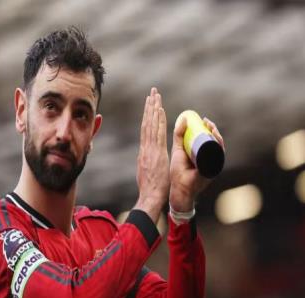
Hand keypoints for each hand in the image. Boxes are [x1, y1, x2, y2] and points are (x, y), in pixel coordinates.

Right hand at [133, 87, 169, 222]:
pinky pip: (156, 133)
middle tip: (153, 92)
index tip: (151, 104)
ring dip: (153, 108)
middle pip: (147, 123)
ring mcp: (149, 150)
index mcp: (144, 152)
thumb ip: (149, 163)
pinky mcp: (155, 153)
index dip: (149, 116)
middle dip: (150, 107)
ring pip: (151, 125)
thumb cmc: (151, 189)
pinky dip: (157, 120)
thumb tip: (150, 160)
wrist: (150, 196)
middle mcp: (145, 148)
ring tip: (155, 95)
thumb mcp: (148, 173)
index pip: (147, 130)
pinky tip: (160, 110)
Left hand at [169, 116, 224, 211]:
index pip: (208, 138)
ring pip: (219, 147)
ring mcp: (213, 164)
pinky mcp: (215, 169)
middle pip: (215, 141)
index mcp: (202, 154)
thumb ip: (179, 135)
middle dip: (214, 130)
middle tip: (207, 122)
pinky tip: (216, 138)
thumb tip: (183, 118)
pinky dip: (220, 146)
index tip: (204, 120)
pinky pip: (220, 156)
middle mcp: (209, 158)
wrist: (179, 187)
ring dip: (217, 136)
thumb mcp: (178, 149)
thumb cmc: (178, 171)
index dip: (208, 128)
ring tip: (211, 127)